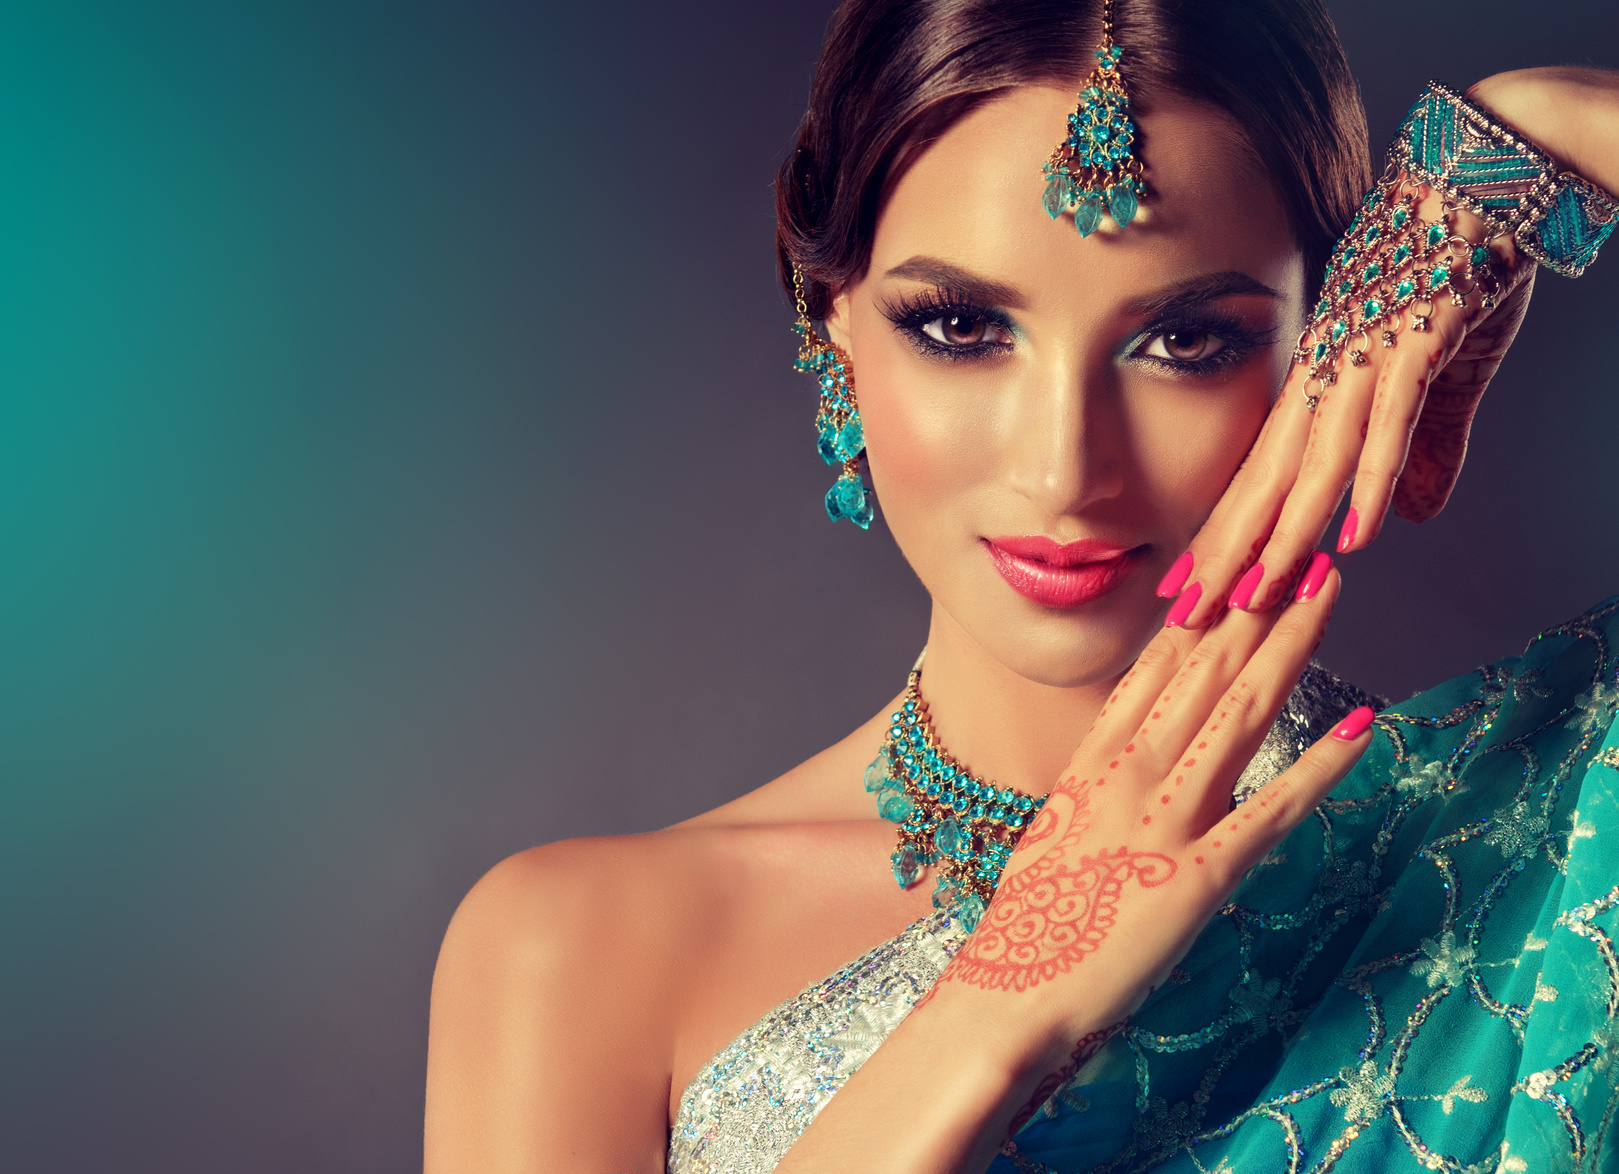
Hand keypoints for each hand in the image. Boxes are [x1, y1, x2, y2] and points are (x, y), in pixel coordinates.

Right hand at [779, 567, 1371, 1173]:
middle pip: (1207, 669)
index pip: (1156, 663)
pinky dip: (1320, 764)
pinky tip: (1361, 723)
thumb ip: (1098, 783)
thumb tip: (1130, 750)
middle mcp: (1128, 773)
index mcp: (1092, 759)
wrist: (1005, 994)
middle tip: (1304, 547)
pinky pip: (1271, 810)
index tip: (1240, 557)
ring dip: (1290, 646)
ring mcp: (1165, 820)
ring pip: (1240, 713)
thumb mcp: (1056, 829)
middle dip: (1261, 603)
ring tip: (1329, 592)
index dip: (1206, 606)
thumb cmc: (1025, 924)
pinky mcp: (1200, 877)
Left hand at [1162, 187, 1534, 627]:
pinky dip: (1371, 479)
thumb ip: (1422, 448)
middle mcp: (1326, 376)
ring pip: (1315, 463)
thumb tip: (1413, 515)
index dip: (1222, 538)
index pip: (1258, 477)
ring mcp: (1366, 357)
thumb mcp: (1434, 373)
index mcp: (1318, 384)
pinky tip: (1354, 534)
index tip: (1186, 592)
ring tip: (1253, 595)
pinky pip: (1390, 422)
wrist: (1482, 173)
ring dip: (1285, 536)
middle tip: (1183, 617)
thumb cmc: (1451, 265)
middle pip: (1265, 481)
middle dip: (1226, 555)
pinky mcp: (1416, 339)